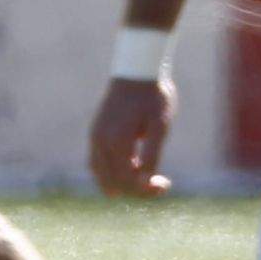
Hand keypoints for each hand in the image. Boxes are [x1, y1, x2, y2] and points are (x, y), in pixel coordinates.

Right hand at [88, 71, 174, 197]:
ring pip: (100, 175)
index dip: (146, 190)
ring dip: (121, 181)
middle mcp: (100, 142)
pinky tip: (131, 166)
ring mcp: (95, 137)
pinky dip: (110, 171)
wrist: (137, 69)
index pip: (127, 182)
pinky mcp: (95, 132)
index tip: (165, 183)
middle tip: (160, 182)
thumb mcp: (160, 126)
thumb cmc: (153, 97)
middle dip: (135, 189)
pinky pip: (96, 162)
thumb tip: (145, 182)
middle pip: (113, 183)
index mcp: (117, 142)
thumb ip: (152, 155)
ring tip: (144, 172)